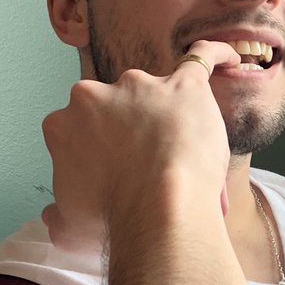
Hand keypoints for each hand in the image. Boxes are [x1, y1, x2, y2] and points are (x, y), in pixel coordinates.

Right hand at [40, 41, 241, 252]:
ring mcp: (140, 87)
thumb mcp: (69, 228)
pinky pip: (200, 60)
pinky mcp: (183, 86)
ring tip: (186, 157)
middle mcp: (95, 96)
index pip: (81, 132)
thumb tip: (54, 215)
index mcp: (64, 124)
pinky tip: (230, 58)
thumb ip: (59, 215)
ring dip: (167, 119)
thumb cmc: (114, 220)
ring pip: (153, 96)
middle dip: (129, 137)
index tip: (115, 179)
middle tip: (148, 172)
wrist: (157, 210)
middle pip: (114, 110)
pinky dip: (215, 57)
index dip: (99, 158)